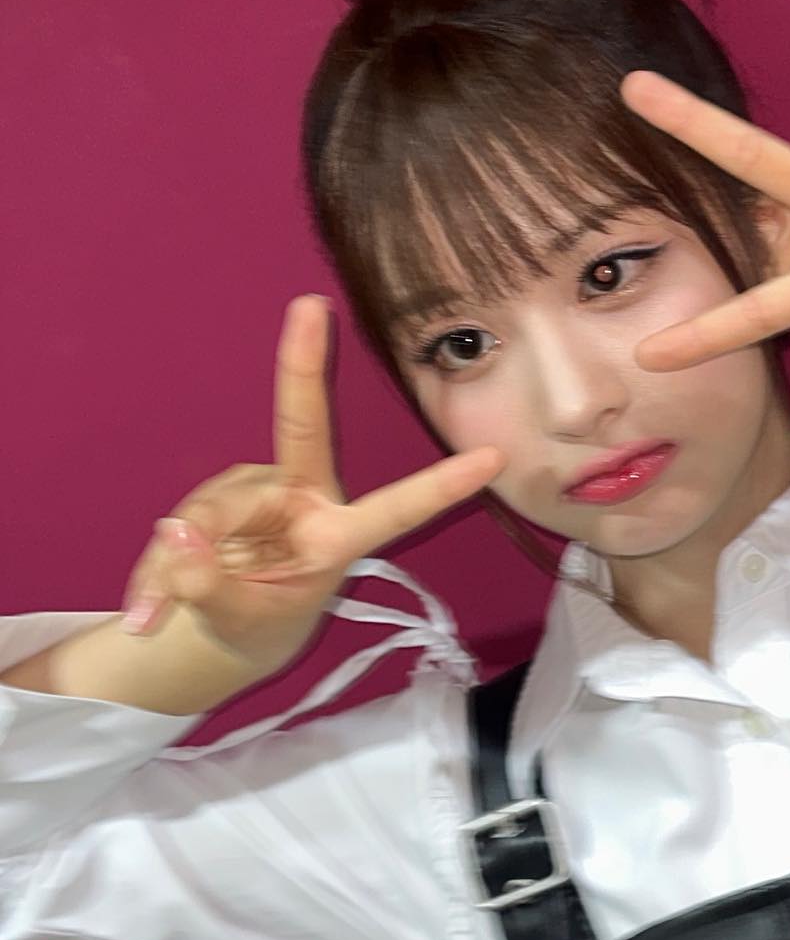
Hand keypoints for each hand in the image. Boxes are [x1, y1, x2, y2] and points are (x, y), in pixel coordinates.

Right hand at [119, 296, 504, 675]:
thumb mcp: (240, 620)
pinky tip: (147, 610)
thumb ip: (212, 586)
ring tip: (157, 614)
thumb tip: (181, 536)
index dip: (442, 486)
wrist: (225, 631)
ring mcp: (257, 490)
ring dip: (176, 562)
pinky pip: (178, 528)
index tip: (493, 458)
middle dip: (306, 365)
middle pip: (299, 431)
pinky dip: (153, 573)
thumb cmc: (259, 618)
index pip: (397, 508)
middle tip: (308, 308)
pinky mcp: (215, 497)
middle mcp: (303, 497)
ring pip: (209, 508)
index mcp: (336, 535)